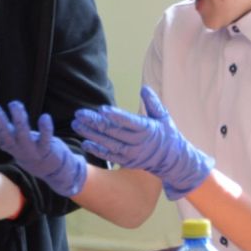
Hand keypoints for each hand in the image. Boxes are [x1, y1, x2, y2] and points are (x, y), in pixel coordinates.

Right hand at [0, 101, 85, 196]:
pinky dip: (45, 128)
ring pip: (23, 133)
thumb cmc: (27, 148)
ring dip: (19, 119)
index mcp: (6, 143)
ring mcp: (31, 149)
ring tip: (15, 104)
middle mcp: (16, 147)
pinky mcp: (46, 148)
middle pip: (5, 134)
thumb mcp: (8, 137)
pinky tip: (45, 117)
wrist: (51, 168)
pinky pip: (46, 138)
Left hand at [72, 86, 212, 199]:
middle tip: (79, 114)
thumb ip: (153, 103)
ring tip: (77, 125)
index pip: (129, 122)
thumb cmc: (168, 135)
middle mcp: (137, 143)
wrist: (174, 162)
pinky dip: (96, 150)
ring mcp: (131, 154)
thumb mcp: (164, 117)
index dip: (115, 116)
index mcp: (147, 130)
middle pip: (113, 131)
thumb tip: (144, 88)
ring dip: (91, 134)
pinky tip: (85, 143)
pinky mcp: (127, 161)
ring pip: (108, 143)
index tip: (101, 109)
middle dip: (94, 122)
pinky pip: (109, 156)